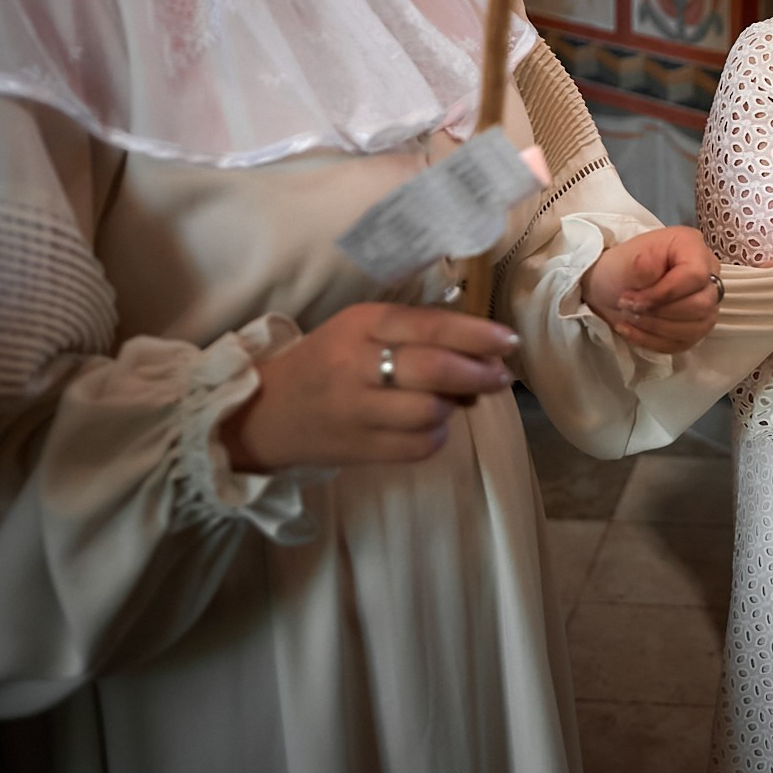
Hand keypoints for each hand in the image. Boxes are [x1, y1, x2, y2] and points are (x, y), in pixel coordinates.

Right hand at [221, 302, 516, 471]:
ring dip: (454, 406)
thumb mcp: (360, 329)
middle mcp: (356, 364)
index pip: (427, 325)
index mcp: (360, 324)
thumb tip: (483, 349)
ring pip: (429, 410)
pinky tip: (431, 425)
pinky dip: (436, 436)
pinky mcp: (358, 448)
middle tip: (499, 376)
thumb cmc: (326, 362)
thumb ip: (415, 332)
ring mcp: (355, 410)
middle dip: (478, 373)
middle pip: (433, 369)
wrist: (264, 412)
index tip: (508, 341)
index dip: (475, 333)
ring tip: (455, 400)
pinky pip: (417, 446)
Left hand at [582, 225, 722, 353]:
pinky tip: (633, 330)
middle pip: (702, 304)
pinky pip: (684, 342)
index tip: (633, 299)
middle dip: (660, 313)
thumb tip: (646, 265)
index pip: (695, 276)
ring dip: (656, 328)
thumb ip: (639, 266)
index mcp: (691, 247)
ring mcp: (706, 300)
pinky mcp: (697, 325)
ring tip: (629, 318)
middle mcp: (708, 272)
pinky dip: (654, 341)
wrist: (613, 287)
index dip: (665, 293)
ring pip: (697, 327)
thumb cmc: (621, 269)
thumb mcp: (624, 262)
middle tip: (629, 308)